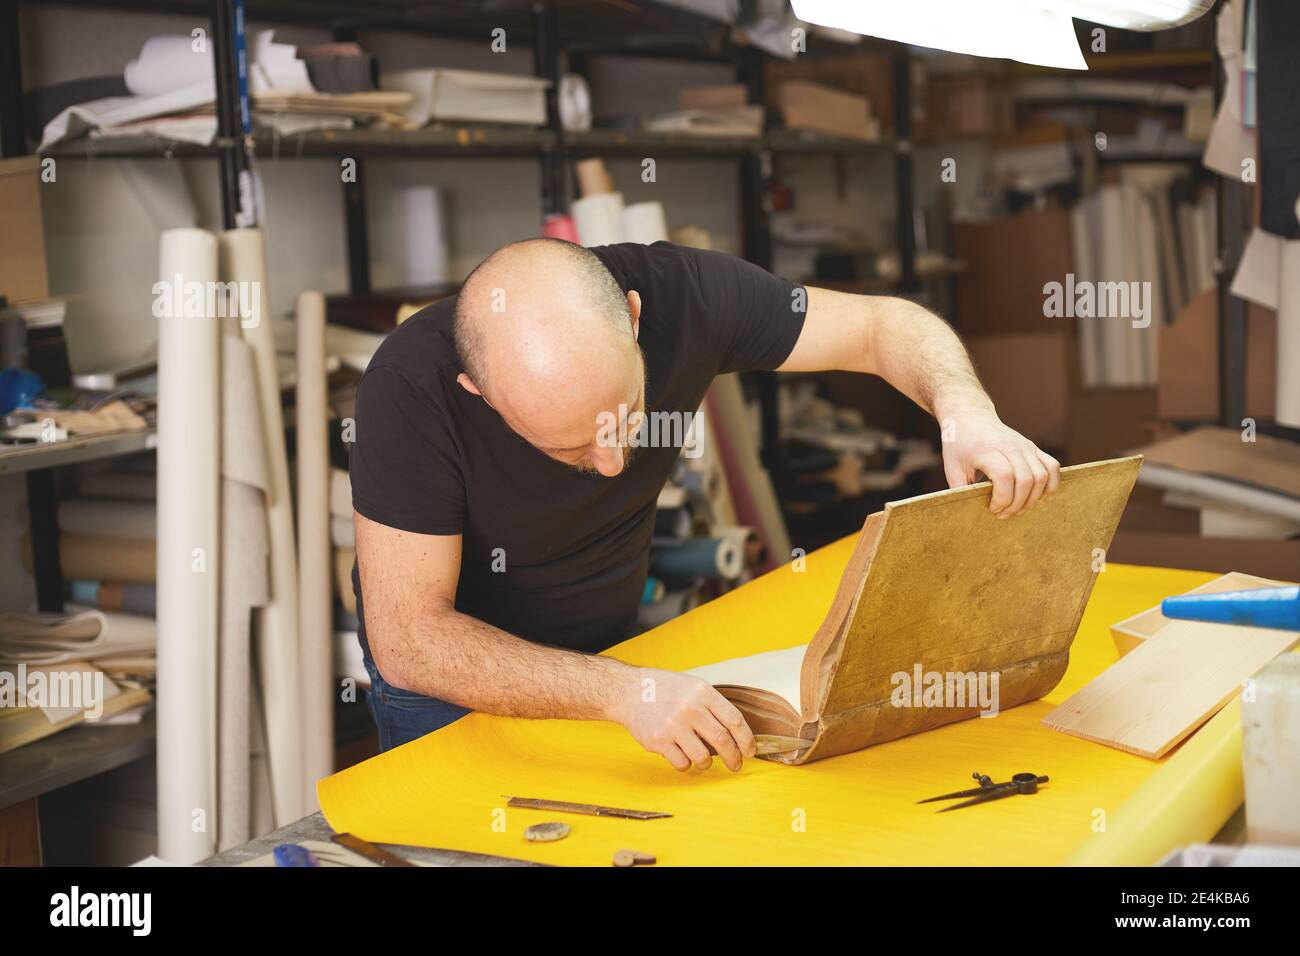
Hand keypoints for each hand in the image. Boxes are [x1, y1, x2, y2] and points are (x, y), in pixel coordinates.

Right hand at [609, 668, 755, 771]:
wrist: (629, 691)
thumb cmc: (665, 690)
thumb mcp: (693, 687)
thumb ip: (713, 707)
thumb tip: (737, 735)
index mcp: (702, 692)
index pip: (734, 720)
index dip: (746, 739)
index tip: (750, 751)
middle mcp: (690, 708)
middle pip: (723, 741)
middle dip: (734, 758)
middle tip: (736, 765)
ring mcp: (673, 725)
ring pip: (703, 757)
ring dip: (707, 763)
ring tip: (704, 760)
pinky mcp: (658, 740)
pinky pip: (682, 763)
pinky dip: (686, 764)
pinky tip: (682, 755)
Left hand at [939, 410, 1060, 516]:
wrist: (971, 417)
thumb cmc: (959, 445)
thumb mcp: (952, 468)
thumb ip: (962, 491)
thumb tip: (972, 514)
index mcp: (987, 450)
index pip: (1005, 477)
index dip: (1002, 498)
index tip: (992, 508)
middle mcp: (1010, 446)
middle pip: (1026, 479)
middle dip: (1017, 504)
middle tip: (1003, 514)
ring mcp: (1025, 446)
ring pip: (1042, 475)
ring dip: (1033, 498)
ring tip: (1017, 508)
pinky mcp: (1033, 447)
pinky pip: (1052, 467)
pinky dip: (1050, 485)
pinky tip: (1035, 496)